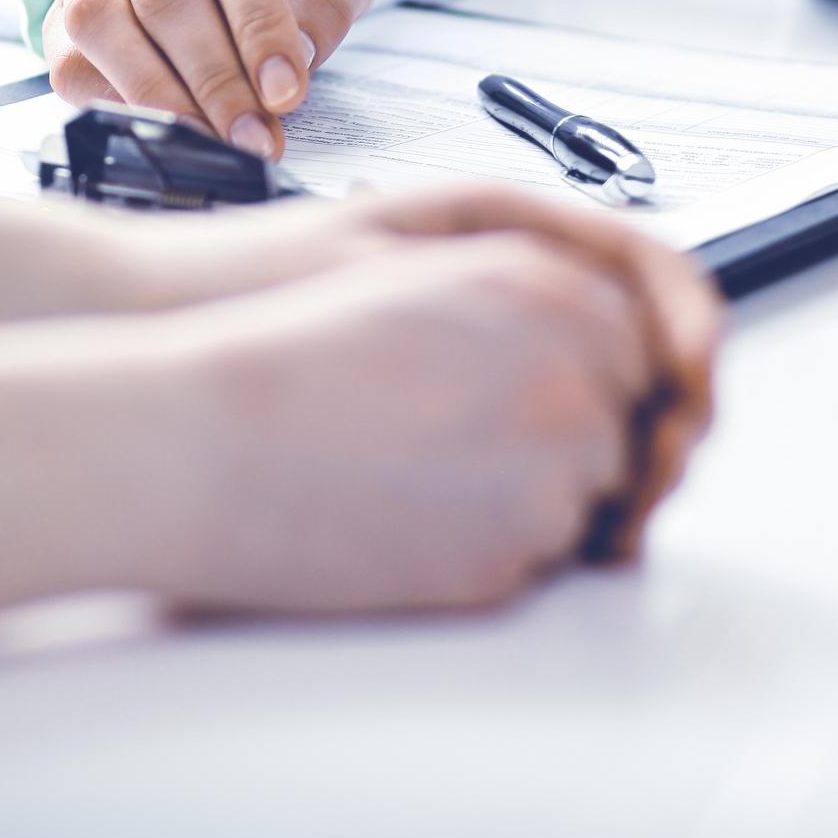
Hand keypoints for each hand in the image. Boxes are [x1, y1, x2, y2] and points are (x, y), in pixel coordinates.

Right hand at [44, 0, 380, 157]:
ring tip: (213, 140)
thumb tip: (296, 54)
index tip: (286, 91)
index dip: (259, 23)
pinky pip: (68, 61)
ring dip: (159, 94)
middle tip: (255, 135)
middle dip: (214, 74)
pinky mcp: (59, 11)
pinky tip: (168, 130)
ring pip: (99, 20)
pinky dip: (115, 105)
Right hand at [113, 224, 717, 613]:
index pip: (643, 343)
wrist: (195, 443)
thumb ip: (529, 300)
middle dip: (568, 439)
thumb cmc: (280, 359)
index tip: (554, 393)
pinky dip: (490, 548)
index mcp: (544, 289)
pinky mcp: (512, 561)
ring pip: (591, 502)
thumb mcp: (421, 274)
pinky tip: (411, 515)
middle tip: (468, 439)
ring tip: (423, 473)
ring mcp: (550, 476)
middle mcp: (568, 377)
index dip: (597, 375)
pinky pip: (539, 564)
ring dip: (532, 496)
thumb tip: (595, 345)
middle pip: (627, 426)